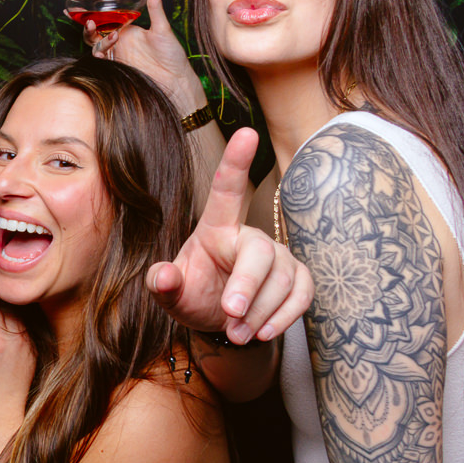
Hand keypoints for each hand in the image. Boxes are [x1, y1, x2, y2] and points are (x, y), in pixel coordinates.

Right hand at [84, 0, 206, 114]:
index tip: (73, 8)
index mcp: (127, 29)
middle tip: (90, 22)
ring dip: (99, 41)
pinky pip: (100, 62)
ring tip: (113, 38)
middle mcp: (119, 42)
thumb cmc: (173, 55)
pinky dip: (99, 56)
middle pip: (94, 33)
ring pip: (95, 47)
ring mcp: (117, 56)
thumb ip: (155, 5)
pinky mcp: (116, 69)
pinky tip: (104, 53)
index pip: (104, 19)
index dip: (88, 14)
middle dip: (88, 27)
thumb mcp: (163, 27)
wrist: (176, 82)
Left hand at [146, 128, 313, 342]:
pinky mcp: (298, 279)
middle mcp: (249, 236)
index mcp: (215, 228)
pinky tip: (262, 330)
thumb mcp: (170, 294)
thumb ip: (162, 284)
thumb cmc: (193, 295)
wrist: (220, 322)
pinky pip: (302, 294)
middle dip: (246, 285)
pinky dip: (283, 317)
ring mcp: (278, 256)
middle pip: (259, 252)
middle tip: (230, 312)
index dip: (236, 162)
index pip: (226, 190)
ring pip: (281, 280)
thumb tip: (161, 276)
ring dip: (259, 311)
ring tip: (236, 330)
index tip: (246, 132)